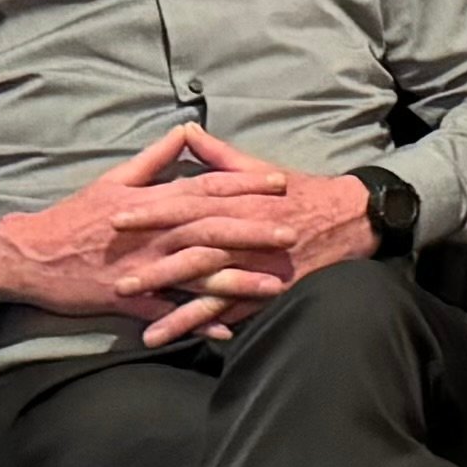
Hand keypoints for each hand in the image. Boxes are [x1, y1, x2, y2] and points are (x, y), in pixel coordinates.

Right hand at [0, 131, 284, 322]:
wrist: (30, 255)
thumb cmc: (74, 216)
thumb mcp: (112, 179)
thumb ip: (155, 158)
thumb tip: (184, 130)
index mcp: (149, 202)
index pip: (204, 189)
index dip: (243, 185)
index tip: (279, 182)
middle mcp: (151, 234)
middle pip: (209, 229)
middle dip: (252, 231)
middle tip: (291, 232)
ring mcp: (141, 269)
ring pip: (196, 273)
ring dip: (237, 279)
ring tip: (274, 284)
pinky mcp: (127, 300)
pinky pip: (168, 313)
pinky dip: (197, 321)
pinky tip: (229, 328)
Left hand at [132, 140, 379, 346]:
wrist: (351, 218)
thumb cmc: (301, 192)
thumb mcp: (260, 168)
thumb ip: (219, 155)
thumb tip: (186, 130)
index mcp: (238, 201)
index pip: (187, 205)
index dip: (151, 213)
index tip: (115, 218)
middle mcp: (244, 233)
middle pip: (192, 249)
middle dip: (153, 264)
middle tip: (115, 277)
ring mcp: (256, 264)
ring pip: (208, 284)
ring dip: (171, 301)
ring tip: (139, 316)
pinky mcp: (269, 289)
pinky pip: (231, 309)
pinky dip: (203, 323)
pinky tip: (174, 336)